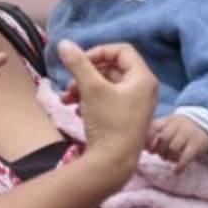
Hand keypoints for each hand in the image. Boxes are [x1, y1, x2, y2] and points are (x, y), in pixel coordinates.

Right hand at [57, 40, 156, 178]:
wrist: (113, 164)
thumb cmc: (108, 124)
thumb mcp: (91, 89)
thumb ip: (78, 64)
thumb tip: (64, 43)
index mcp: (143, 78)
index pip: (121, 51)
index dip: (98, 52)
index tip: (80, 62)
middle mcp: (143, 90)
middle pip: (112, 68)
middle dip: (86, 74)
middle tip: (69, 83)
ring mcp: (135, 106)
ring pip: (106, 86)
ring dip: (83, 88)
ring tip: (66, 98)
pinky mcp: (125, 119)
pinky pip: (106, 101)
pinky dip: (89, 101)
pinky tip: (76, 111)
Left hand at [148, 114, 207, 171]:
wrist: (206, 125)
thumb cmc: (181, 128)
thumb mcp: (169, 125)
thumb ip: (155, 132)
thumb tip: (142, 147)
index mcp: (168, 120)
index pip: (154, 127)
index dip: (148, 139)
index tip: (148, 149)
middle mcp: (178, 125)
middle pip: (163, 138)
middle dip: (159, 150)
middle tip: (161, 155)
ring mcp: (188, 134)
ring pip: (173, 147)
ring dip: (168, 157)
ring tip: (169, 159)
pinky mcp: (197, 144)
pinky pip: (186, 156)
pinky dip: (180, 166)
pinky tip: (176, 171)